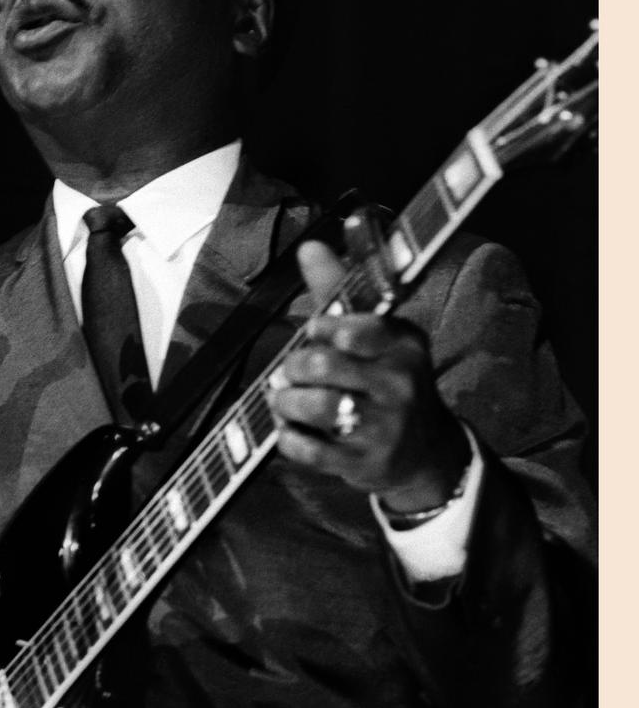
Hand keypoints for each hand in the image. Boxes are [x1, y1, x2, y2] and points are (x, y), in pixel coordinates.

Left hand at [269, 240, 469, 512]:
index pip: (358, 327)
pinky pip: (309, 449)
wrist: (423, 450)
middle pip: (324, 365)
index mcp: (404, 344)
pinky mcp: (365, 462)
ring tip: (284, 399)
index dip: (324, 328)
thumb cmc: (388, 379)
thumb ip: (338, 290)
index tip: (314, 332)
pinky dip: (288, 437)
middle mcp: (400, 384)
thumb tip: (309, 245)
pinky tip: (290, 429)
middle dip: (294, 366)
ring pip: (314, 406)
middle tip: (290, 372)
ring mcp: (385, 427)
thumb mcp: (376, 333)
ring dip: (286, 402)